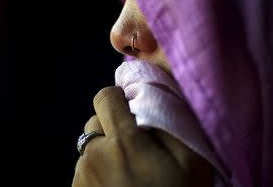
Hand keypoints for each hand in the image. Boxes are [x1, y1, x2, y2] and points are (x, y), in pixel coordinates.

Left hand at [72, 86, 212, 186]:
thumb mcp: (191, 162)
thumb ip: (170, 121)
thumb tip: (149, 94)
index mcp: (122, 142)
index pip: (105, 97)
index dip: (120, 98)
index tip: (134, 110)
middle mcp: (93, 156)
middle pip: (94, 122)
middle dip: (112, 126)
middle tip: (135, 148)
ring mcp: (80, 178)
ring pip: (89, 147)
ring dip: (105, 150)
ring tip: (127, 174)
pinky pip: (84, 169)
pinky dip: (98, 171)